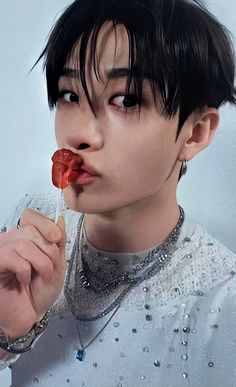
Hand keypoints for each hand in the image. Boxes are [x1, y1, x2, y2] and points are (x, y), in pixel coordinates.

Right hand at [0, 209, 66, 338]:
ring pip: (24, 244)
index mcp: (25, 238)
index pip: (30, 216)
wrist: (31, 316)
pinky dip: (25, 270)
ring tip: (41, 277)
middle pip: (31, 230)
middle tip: (50, 269)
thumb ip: (59, 242)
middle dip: (48, 251)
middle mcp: (10, 241)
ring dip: (41, 263)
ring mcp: (1, 252)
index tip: (57, 238)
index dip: (46, 224)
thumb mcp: (58, 263)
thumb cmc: (40, 292)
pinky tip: (23, 280)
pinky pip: (13, 257)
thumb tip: (59, 219)